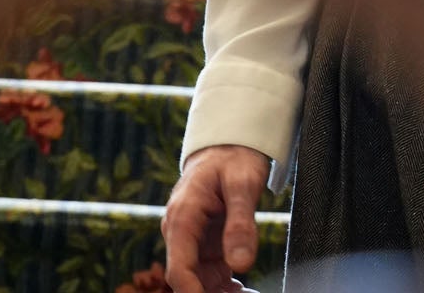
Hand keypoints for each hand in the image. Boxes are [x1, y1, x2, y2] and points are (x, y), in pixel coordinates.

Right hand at [162, 144, 270, 292]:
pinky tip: (244, 291)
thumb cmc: (233, 158)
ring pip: (200, 281)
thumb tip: (242, 264)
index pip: (179, 268)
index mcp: (183, 216)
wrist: (229, 145)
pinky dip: (226, 287)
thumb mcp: (243, 183)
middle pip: (188, 279)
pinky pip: (211, 274)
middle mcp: (181, 232)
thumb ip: (241, 222)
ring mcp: (192, 241)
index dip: (192, 292)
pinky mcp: (205, 245)